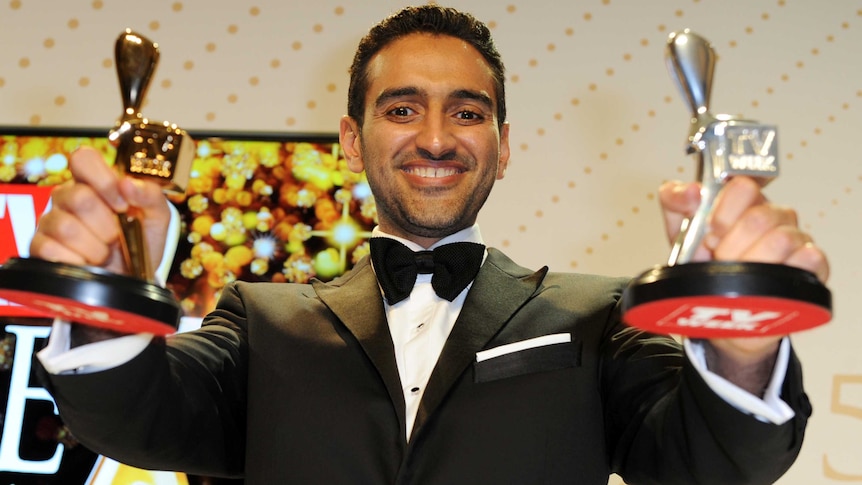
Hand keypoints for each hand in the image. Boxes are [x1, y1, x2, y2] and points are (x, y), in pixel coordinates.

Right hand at [29, 146, 170, 276]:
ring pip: (66, 227)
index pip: (83, 159)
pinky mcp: (41, 246)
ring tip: (104, 253)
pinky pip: (51, 250)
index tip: (122, 204)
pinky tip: (87, 263)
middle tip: (116, 237)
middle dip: (107, 225)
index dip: (103, 181)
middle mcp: (67, 196)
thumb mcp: (157, 216)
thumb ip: (150, 195)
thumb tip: (126, 183)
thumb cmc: (141, 241)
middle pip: (78, 198)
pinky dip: (78, 261)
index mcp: (94, 182)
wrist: (133, 276)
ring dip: (95, 248)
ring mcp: (51, 221)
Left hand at [658, 176, 829, 391]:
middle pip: (760, 217)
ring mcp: (795, 239)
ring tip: (737, 275)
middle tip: (719, 258)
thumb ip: (675, 200)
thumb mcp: (680, 232)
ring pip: (781, 240)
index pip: (743, 185)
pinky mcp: (811, 266)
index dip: (723, 211)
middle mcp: (773, 215)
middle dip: (730, 245)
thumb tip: (691, 191)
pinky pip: (810, 258)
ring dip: (751, 264)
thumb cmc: (704, 268)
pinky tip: (765, 280)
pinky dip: (785, 270)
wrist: (717, 314)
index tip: (710, 231)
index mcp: (744, 201)